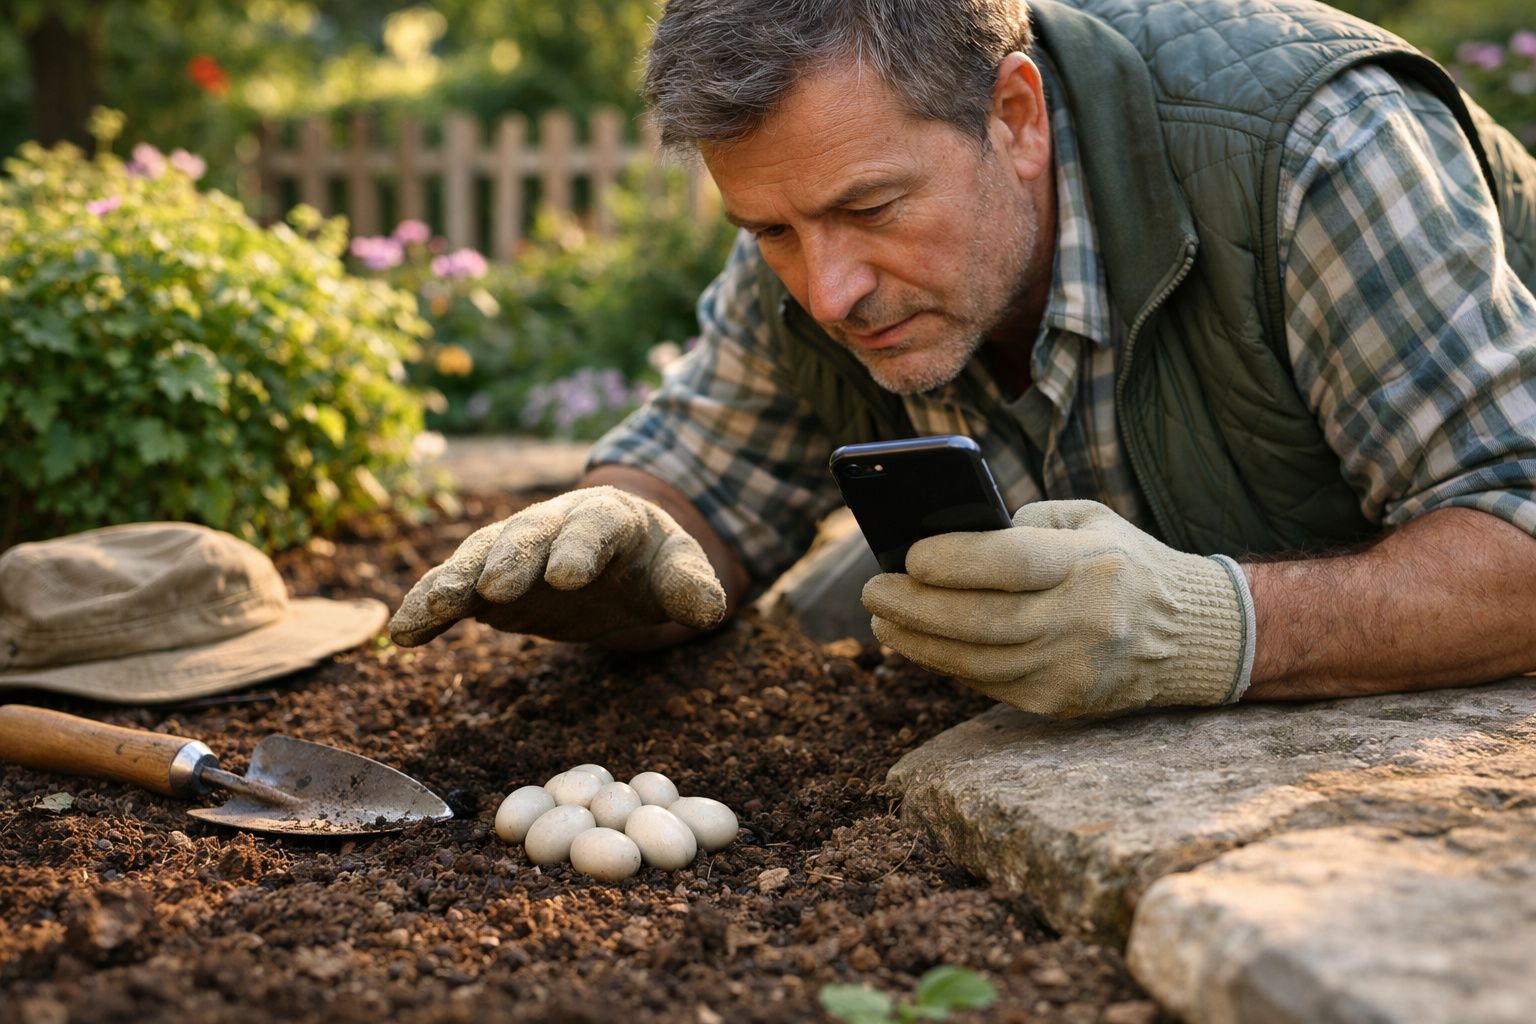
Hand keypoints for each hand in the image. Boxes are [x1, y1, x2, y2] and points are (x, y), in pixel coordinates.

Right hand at [389, 486, 726, 644]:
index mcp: (608, 516)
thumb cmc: (651, 564)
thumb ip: (692, 588)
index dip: (579, 548)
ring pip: (478, 559)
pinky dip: (427, 608)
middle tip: (494, 589)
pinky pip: (451, 591)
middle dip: (510, 561)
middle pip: (528, 537)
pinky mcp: (484, 581)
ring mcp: (512, 550)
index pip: (594, 527)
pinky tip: (401, 635)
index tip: (567, 578)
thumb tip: (711, 611)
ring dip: (453, 584)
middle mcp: (552, 525)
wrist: (617, 559)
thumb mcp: (679, 572)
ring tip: (429, 613)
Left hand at [861, 500, 1251, 717]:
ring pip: (976, 661)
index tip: (908, 555)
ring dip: (918, 642)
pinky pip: (990, 684)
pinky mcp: (1062, 702)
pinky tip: (920, 643)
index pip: (1010, 563)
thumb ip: (1023, 523)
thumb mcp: (1088, 521)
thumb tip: (945, 537)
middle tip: (872, 592)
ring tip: (883, 619)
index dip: (952, 561)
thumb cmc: (1124, 562)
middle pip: (980, 620)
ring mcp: (1073, 668)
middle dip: (915, 607)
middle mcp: (1085, 620)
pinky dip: (949, 663)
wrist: (1192, 636)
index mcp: (1092, 564)